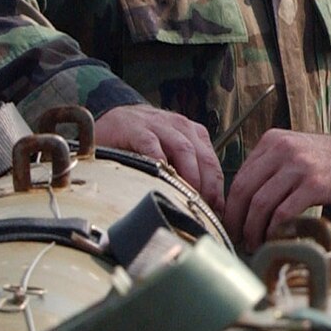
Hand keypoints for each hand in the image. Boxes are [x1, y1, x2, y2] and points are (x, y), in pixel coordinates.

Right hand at [92, 104, 225, 213]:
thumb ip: (187, 171)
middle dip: (209, 186)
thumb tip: (203, 206)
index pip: (212, 163)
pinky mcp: (137, 129)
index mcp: (193, 134)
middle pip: (204, 157)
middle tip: (206, 208)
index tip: (217, 211)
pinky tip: (162, 179)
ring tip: (190, 197)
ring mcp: (160, 126)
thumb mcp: (171, 152)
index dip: (217, 189)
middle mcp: (181, 127)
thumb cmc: (145, 142)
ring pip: (184, 150)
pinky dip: (160, 162)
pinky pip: (152, 145)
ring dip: (191, 176)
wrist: (113, 118)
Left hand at [225, 129, 330, 249]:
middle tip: (237, 237)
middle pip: (244, 190)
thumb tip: (247, 201)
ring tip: (254, 243)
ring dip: (253, 228)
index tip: (232, 223)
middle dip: (236, 220)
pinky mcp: (314, 184)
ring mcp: (299, 166)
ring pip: (260, 203)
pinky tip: (275, 238)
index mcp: (273, 141)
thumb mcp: (297, 152)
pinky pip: (284, 211)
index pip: (240, 176)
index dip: (231, 205)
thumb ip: (272, 169)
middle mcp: (282, 150)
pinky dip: (274, 229)